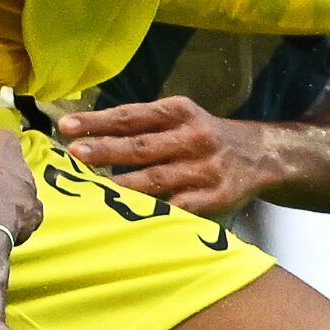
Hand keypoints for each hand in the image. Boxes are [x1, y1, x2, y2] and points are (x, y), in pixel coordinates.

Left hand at [54, 95, 283, 216]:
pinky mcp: (214, 198)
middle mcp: (193, 138)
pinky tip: (129, 216)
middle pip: (141, 145)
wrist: (261, 156)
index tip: (67, 127)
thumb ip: (145, 125)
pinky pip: (178, 207)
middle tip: (74, 153)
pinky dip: (153, 212)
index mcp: (180, 112)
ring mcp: (204, 169)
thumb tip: (90, 136)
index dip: (98, 122)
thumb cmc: (205, 137)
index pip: (131, 116)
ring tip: (93, 188)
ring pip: (156, 178)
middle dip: (105, 149)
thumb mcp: (182, 118)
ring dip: (122, 183)